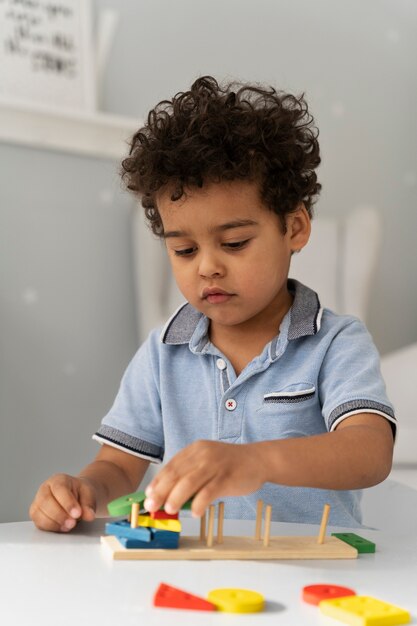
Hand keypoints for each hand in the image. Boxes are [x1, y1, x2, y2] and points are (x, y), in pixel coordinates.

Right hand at [29, 474, 96, 531]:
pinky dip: (50, 528)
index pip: (59, 489)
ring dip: (54, 523)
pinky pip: (38, 523)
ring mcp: (38, 502)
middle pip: (46, 501)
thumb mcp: (88, 495)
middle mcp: (45, 489)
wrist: (76, 497)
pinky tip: (62, 528)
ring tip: (69, 526)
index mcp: (58, 480)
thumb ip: (89, 504)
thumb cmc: (80, 494)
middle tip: (72, 523)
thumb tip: (89, 516)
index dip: (67, 502)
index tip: (77, 513)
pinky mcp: (36, 515)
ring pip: (39, 513)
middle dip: (60, 515)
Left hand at [143, 440, 264, 517]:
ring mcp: (215, 465)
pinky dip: (199, 504)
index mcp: (195, 450)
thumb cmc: (230, 465)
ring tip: (170, 510)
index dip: (157, 482)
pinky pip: (208, 492)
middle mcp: (203, 455)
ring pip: (189, 483)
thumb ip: (190, 475)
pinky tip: (195, 513)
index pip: (171, 466)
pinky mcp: (227, 477)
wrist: (258, 459)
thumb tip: (169, 496)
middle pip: (176, 474)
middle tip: (152, 506)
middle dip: (161, 491)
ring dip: (176, 498)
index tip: (148, 495)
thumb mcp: (207, 463)